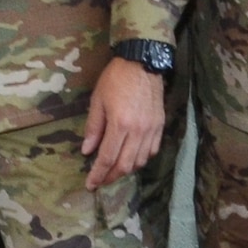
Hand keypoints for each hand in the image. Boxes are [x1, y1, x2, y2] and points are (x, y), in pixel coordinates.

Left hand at [82, 58, 164, 190]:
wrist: (142, 63)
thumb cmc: (115, 79)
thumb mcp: (97, 101)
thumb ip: (93, 128)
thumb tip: (87, 151)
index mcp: (120, 124)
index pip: (107, 158)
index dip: (98, 174)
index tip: (90, 184)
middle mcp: (138, 131)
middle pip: (125, 165)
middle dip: (111, 177)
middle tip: (100, 181)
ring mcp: (152, 130)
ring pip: (140, 161)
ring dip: (126, 170)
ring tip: (114, 171)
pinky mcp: (160, 126)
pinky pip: (152, 151)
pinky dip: (141, 159)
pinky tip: (132, 159)